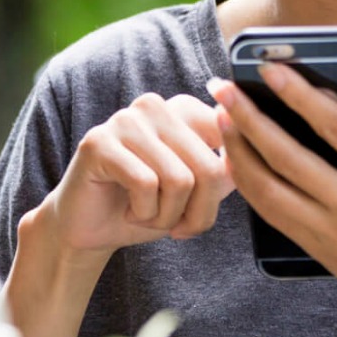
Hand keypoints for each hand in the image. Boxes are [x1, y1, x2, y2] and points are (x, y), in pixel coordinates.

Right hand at [35, 93, 235, 257]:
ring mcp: (124, 120)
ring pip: (179, 180)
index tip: (197, 209)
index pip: (229, 144)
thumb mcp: (196, 192)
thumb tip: (244, 159)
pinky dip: (143, 214)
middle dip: (197, 213)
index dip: (219, 191)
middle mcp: (155, 105)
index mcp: (182, 109)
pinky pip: (145, 185)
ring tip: (148, 215)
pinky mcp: (98, 142)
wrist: (92, 231)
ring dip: (167, 216)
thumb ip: (224, 172)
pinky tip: (128, 212)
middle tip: (175, 226)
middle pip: (209, 168)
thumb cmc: (146, 208)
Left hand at [208, 64, 336, 325]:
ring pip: (269, 189)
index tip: (271, 70)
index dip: (300, 96)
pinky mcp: (319, 250)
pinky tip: (237, 162)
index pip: (336, 129)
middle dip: (250, 118)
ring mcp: (332, 232)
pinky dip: (249, 186)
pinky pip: (272, 215)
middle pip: (287, 156)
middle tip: (223, 89)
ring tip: (221, 120)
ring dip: (239, 151)